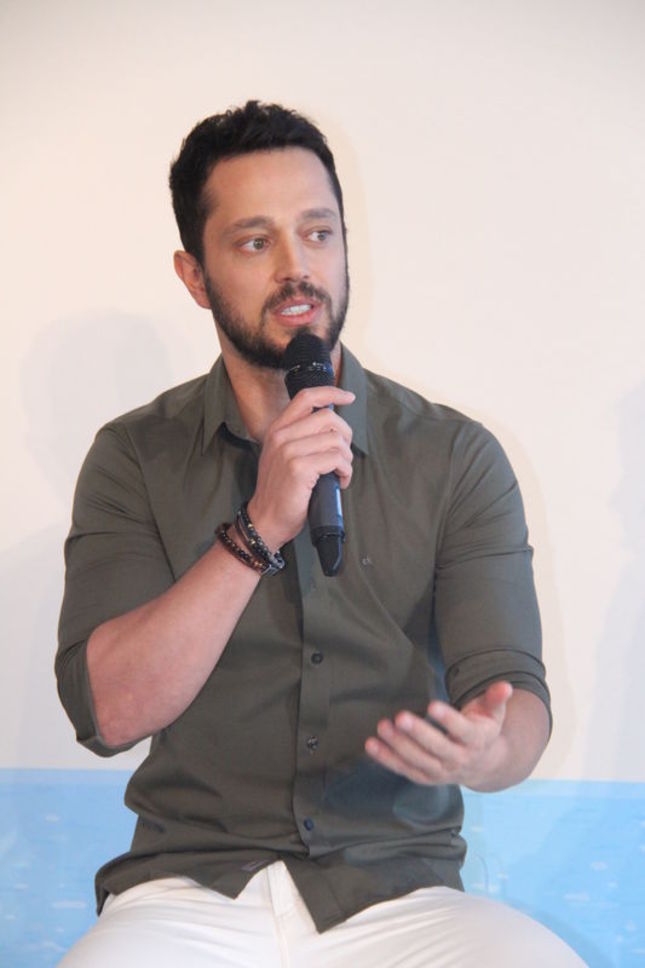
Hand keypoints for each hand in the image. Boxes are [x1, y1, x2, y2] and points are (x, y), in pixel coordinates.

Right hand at [248, 385, 354, 550]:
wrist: (266, 519)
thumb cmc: (281, 491)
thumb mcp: (282, 456)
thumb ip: (300, 437)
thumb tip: (333, 427)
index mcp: (278, 429)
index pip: (306, 397)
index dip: (331, 392)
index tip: (349, 397)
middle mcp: (281, 436)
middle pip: (328, 417)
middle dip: (346, 435)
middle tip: (344, 455)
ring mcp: (289, 451)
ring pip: (336, 439)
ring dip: (347, 458)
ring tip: (341, 472)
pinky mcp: (299, 468)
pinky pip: (336, 459)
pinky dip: (345, 471)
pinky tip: (340, 482)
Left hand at [364, 681, 512, 790]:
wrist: (483, 765)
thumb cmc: (483, 730)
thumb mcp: (494, 713)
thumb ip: (496, 698)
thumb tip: (506, 685)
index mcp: (477, 741)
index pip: (463, 731)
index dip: (448, 719)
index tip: (433, 705)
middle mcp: (459, 760)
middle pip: (437, 749)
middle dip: (418, 733)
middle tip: (400, 716)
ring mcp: (441, 772)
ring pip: (418, 761)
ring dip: (398, 745)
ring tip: (382, 727)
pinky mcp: (425, 777)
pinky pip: (404, 769)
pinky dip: (387, 759)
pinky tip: (372, 745)